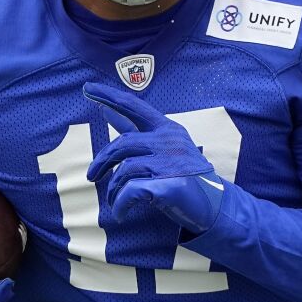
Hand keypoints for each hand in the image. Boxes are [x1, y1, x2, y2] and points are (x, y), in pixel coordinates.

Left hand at [84, 82, 226, 232]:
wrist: (214, 205)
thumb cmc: (184, 176)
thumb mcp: (163, 149)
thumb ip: (135, 131)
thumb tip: (105, 110)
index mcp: (167, 129)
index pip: (134, 106)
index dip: (109, 96)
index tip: (87, 88)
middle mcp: (169, 142)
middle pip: (122, 145)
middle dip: (101, 162)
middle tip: (92, 177)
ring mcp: (171, 163)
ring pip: (125, 171)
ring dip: (114, 189)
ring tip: (115, 201)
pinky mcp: (169, 185)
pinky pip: (131, 191)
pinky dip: (121, 204)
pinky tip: (121, 213)